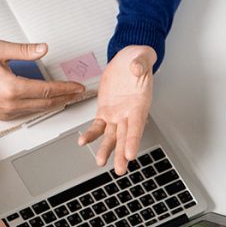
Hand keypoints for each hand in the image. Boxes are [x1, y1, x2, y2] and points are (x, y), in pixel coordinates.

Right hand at [0, 41, 86, 119]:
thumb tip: (43, 49)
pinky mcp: (2, 115)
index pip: (47, 90)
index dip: (65, 88)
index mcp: (11, 88)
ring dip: (55, 104)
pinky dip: (40, 108)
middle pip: (46, 103)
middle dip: (66, 98)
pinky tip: (46, 102)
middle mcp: (10, 103)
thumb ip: (23, 50)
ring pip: (38, 110)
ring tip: (66, 97)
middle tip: (78, 94)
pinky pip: (27, 113)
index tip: (77, 86)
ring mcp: (6, 112)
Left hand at [78, 45, 156, 173]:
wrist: (128, 60)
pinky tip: (83, 141)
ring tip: (100, 161)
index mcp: (140, 103)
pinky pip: (97, 125)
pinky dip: (90, 134)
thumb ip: (140, 64)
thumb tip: (136, 69)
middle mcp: (129, 112)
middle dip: (121, 154)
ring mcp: (117, 113)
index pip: (137, 125)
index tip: (130, 154)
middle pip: (125, 136)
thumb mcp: (142, 57)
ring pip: (111, 135)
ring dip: (105, 149)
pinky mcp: (105, 110)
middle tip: (119, 169)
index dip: (133, 140)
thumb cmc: (138, 61)